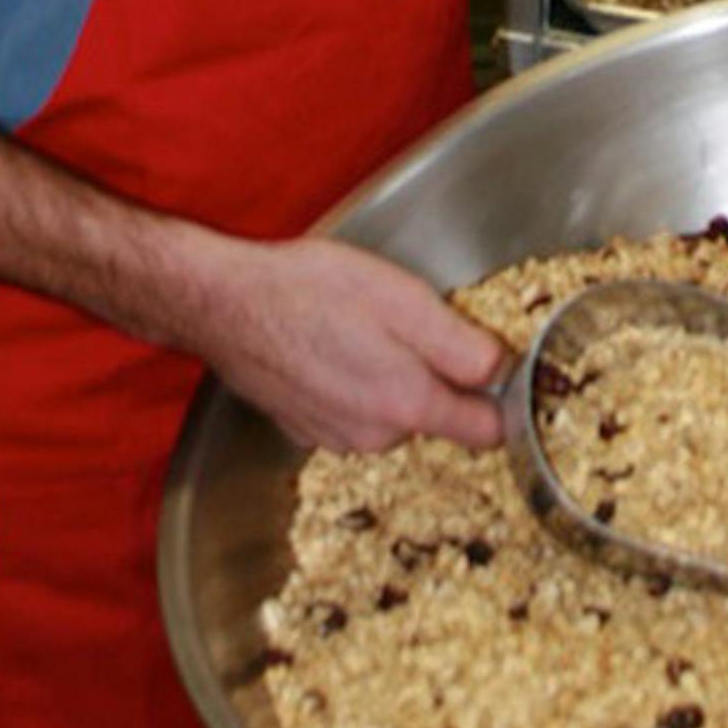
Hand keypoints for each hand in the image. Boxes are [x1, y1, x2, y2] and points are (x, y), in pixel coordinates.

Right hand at [190, 230, 507, 455]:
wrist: (223, 303)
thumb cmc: (308, 290)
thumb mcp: (403, 299)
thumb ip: (462, 345)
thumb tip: (504, 370)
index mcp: (408, 405)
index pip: (487, 431)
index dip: (503, 398)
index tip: (500, 367)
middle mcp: (375, 436)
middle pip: (439, 416)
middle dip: (438, 377)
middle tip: (413, 324)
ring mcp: (336, 437)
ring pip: (393, 412)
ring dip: (391, 378)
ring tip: (363, 328)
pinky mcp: (305, 427)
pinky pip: (352, 410)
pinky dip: (352, 384)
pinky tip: (332, 344)